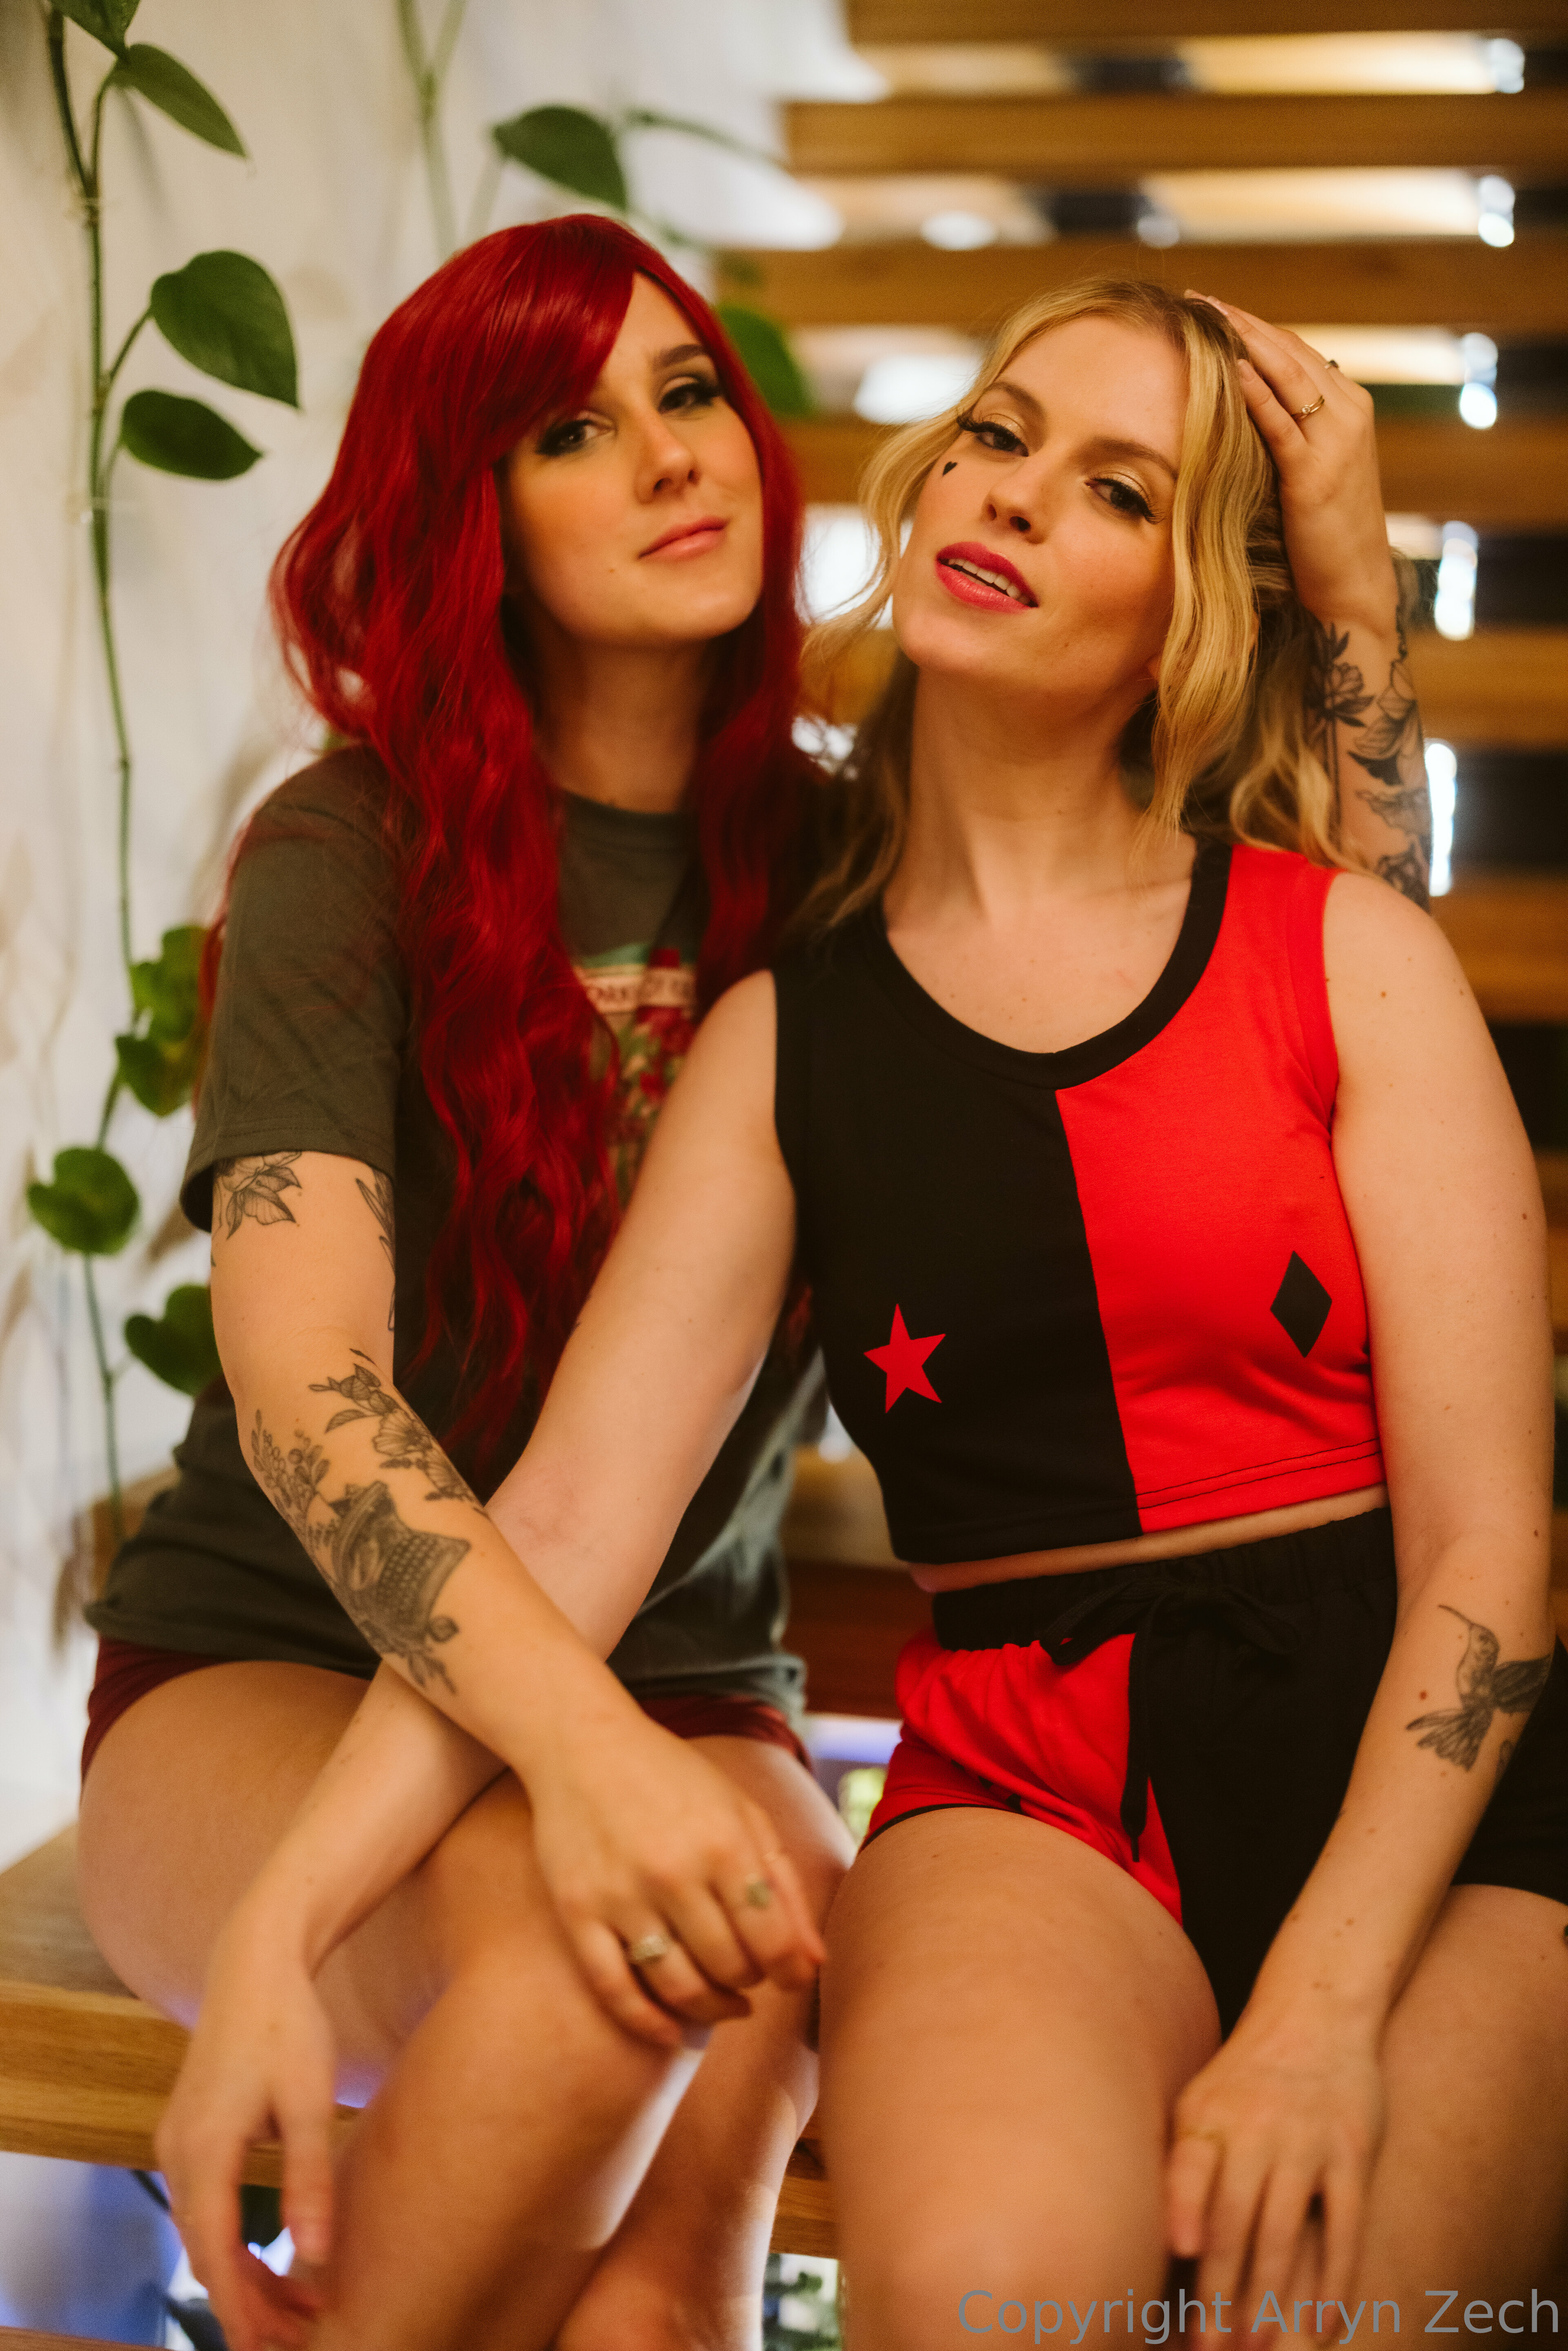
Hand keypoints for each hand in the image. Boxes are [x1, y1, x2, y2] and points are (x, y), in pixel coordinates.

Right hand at [155, 1909, 336, 2350]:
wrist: (255, 1965)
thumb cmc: (288, 2025)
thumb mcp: (309, 2101)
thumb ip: (309, 2179)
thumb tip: (313, 2254)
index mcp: (204, 2150)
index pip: (216, 2254)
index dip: (243, 2307)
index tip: (274, 2345)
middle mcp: (177, 2154)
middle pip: (205, 2252)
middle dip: (248, 2300)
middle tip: (299, 2334)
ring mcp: (176, 2144)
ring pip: (203, 2232)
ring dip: (242, 2272)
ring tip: (296, 2304)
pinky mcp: (187, 2136)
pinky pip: (203, 2206)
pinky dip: (233, 2239)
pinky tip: (270, 2255)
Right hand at [525, 1701, 823, 2047]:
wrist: (581, 1743)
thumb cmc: (675, 1780)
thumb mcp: (741, 1813)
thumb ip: (783, 1884)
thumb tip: (815, 1963)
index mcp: (724, 1843)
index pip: (774, 1940)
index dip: (792, 1972)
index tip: (792, 1977)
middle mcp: (674, 1872)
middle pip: (730, 1968)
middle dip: (750, 1983)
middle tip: (749, 1975)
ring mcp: (622, 1895)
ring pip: (679, 1987)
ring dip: (710, 2010)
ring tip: (723, 2003)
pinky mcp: (577, 1913)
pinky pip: (615, 1990)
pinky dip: (649, 2024)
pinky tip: (672, 2031)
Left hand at [1166, 2010, 1385, 2346]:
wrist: (1314, 2012)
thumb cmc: (1245, 2076)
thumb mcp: (1200, 2102)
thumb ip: (1182, 2165)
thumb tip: (1163, 2248)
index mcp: (1207, 2115)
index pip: (1189, 2169)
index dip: (1181, 2209)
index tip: (1175, 2255)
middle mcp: (1254, 2127)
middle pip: (1233, 2220)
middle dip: (1219, 2293)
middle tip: (1209, 2350)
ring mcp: (1306, 2141)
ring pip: (1285, 2233)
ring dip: (1269, 2298)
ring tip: (1255, 2348)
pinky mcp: (1351, 2153)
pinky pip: (1345, 2228)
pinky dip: (1335, 2282)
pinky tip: (1323, 2327)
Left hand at [1188, 295, 1398, 642]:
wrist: (1352, 585)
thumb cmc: (1323, 534)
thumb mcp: (1310, 469)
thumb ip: (1289, 433)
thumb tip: (1245, 408)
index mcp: (1350, 406)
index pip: (1295, 351)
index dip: (1253, 326)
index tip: (1212, 307)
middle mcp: (1349, 412)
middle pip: (1288, 351)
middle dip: (1242, 321)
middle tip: (1195, 299)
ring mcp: (1336, 440)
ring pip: (1285, 374)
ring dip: (1242, 340)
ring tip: (1202, 316)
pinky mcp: (1315, 472)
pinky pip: (1279, 420)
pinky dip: (1252, 391)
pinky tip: (1224, 366)